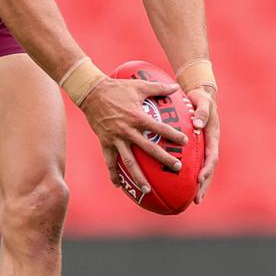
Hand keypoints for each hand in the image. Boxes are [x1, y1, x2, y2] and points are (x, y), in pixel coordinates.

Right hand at [82, 77, 188, 194]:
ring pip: (128, 161)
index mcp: (137, 117)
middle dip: (164, 159)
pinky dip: (113, 174)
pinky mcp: (105, 142)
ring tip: (147, 189)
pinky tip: (118, 185)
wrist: (91, 93)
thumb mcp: (139, 85)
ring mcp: (115, 138)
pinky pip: (109, 161)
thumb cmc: (116, 87)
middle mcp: (127, 130)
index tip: (185, 142)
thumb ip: (158, 88)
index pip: (159, 128)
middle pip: (148, 149)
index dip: (173, 135)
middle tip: (177, 168)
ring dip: (138, 176)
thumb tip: (176, 87)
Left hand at [186, 85, 218, 202]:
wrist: (200, 96)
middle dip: (204, 185)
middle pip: (208, 169)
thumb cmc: (201, 99)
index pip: (212, 157)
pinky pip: (193, 163)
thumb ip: (202, 112)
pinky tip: (178, 185)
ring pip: (202, 169)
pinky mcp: (196, 148)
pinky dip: (189, 175)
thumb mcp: (203, 102)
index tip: (200, 178)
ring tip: (191, 200)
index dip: (207, 169)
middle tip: (197, 199)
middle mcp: (209, 145)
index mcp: (212, 137)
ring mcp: (203, 148)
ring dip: (198, 185)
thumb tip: (198, 124)